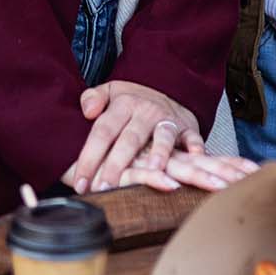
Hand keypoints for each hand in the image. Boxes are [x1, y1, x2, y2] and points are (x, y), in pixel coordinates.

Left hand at [64, 81, 202, 193]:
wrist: (168, 87)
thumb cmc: (133, 101)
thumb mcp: (110, 92)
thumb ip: (93, 98)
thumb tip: (87, 110)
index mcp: (124, 104)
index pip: (103, 131)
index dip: (89, 156)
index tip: (80, 182)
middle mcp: (146, 111)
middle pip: (130, 139)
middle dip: (116, 164)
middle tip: (104, 187)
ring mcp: (168, 119)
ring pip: (163, 137)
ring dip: (159, 152)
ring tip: (153, 170)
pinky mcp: (187, 127)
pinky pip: (193, 137)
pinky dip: (195, 146)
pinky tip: (195, 156)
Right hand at [119, 144, 259, 193]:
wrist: (79, 146)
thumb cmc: (112, 157)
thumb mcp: (141, 163)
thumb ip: (163, 167)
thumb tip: (186, 177)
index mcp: (170, 153)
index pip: (205, 157)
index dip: (228, 163)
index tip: (254, 173)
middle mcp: (162, 154)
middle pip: (198, 163)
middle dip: (223, 172)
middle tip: (248, 182)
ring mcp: (144, 160)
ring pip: (175, 166)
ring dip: (198, 176)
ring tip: (220, 186)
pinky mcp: (123, 169)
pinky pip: (141, 174)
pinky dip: (155, 178)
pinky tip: (171, 184)